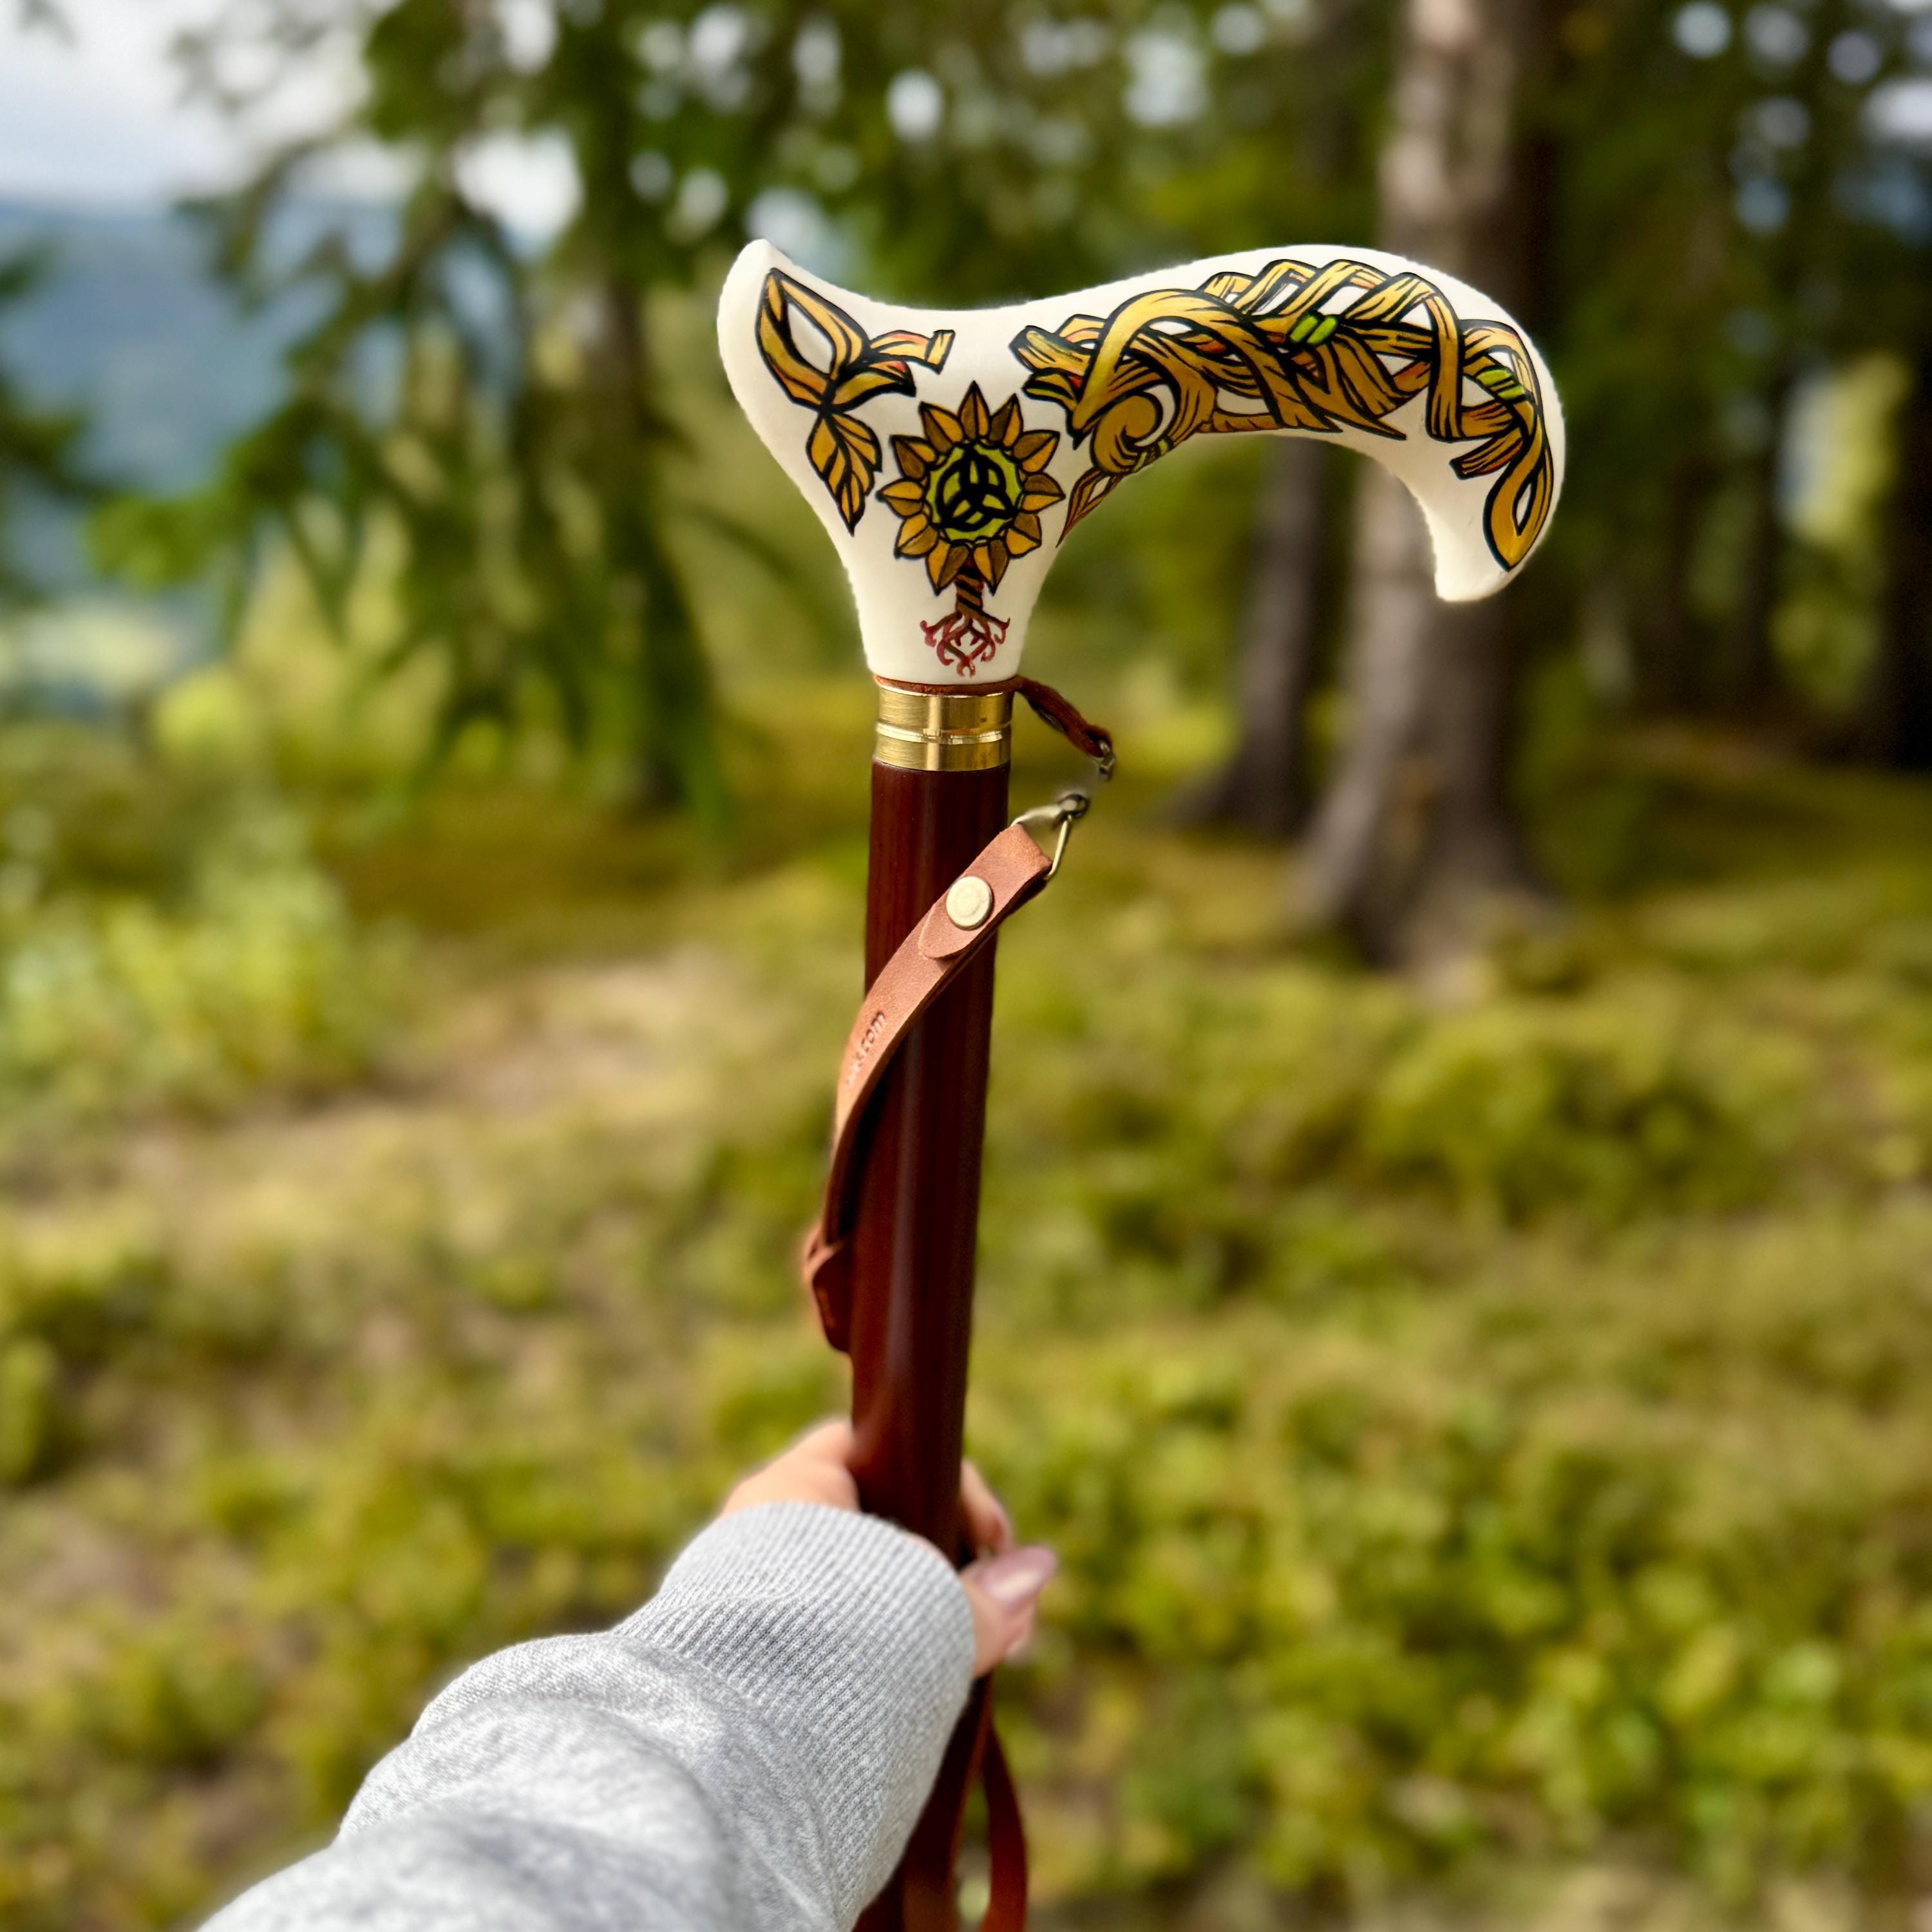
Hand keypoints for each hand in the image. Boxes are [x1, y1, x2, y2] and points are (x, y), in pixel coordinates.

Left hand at [722, 1419, 1055, 1674]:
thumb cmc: (830, 1642)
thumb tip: (1039, 1569)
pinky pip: (817, 1632)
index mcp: (793, 1485)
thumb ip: (985, 1593)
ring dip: (906, 1615)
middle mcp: (757, 1526)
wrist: (733, 1739)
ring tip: (961, 1658)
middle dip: (934, 1566)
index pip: (876, 1449)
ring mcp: (741, 1589)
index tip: (989, 1540)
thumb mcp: (928, 1607)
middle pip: (869, 1523)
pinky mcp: (740, 1651)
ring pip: (847, 1584)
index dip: (947, 1484)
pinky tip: (909, 1687)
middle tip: (986, 1614)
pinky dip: (866, 1651)